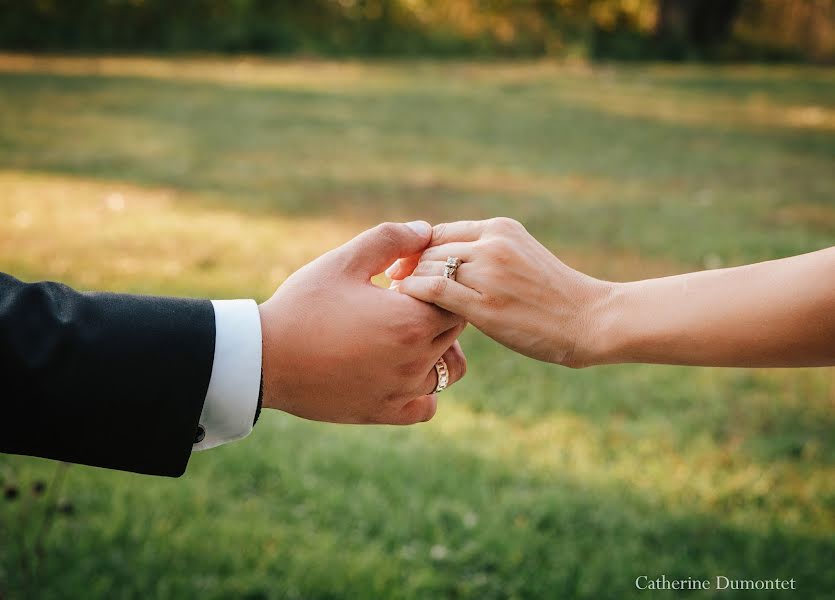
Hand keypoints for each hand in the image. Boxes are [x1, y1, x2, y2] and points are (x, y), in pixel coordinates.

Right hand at [259, 221, 466, 424]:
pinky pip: (426, 406)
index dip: (435, 284)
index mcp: (412, 320)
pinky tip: (398, 370)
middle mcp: (416, 359)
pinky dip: (422, 389)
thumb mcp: (344, 260)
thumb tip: (425, 231)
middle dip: (436, 311)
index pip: (455, 297)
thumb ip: (390, 239)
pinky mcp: (385, 413)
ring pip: (449, 370)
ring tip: (403, 336)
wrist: (265, 358)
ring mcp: (403, 390)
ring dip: (438, 350)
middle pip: (455, 330)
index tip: (402, 280)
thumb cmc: (304, 305)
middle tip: (396, 303)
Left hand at [392, 218, 611, 366]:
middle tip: (391, 285)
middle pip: (430, 249)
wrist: (588, 318)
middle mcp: (493, 244)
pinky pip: (434, 290)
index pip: (441, 232)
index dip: (415, 249)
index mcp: (500, 228)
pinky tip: (406, 306)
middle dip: (407, 267)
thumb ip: (485, 253)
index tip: (401, 267)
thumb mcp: (520, 257)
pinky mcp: (486, 303)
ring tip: (396, 300)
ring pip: (429, 267)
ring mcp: (489, 272)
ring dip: (409, 283)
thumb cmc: (553, 295)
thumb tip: (441, 262)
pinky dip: (413, 294)